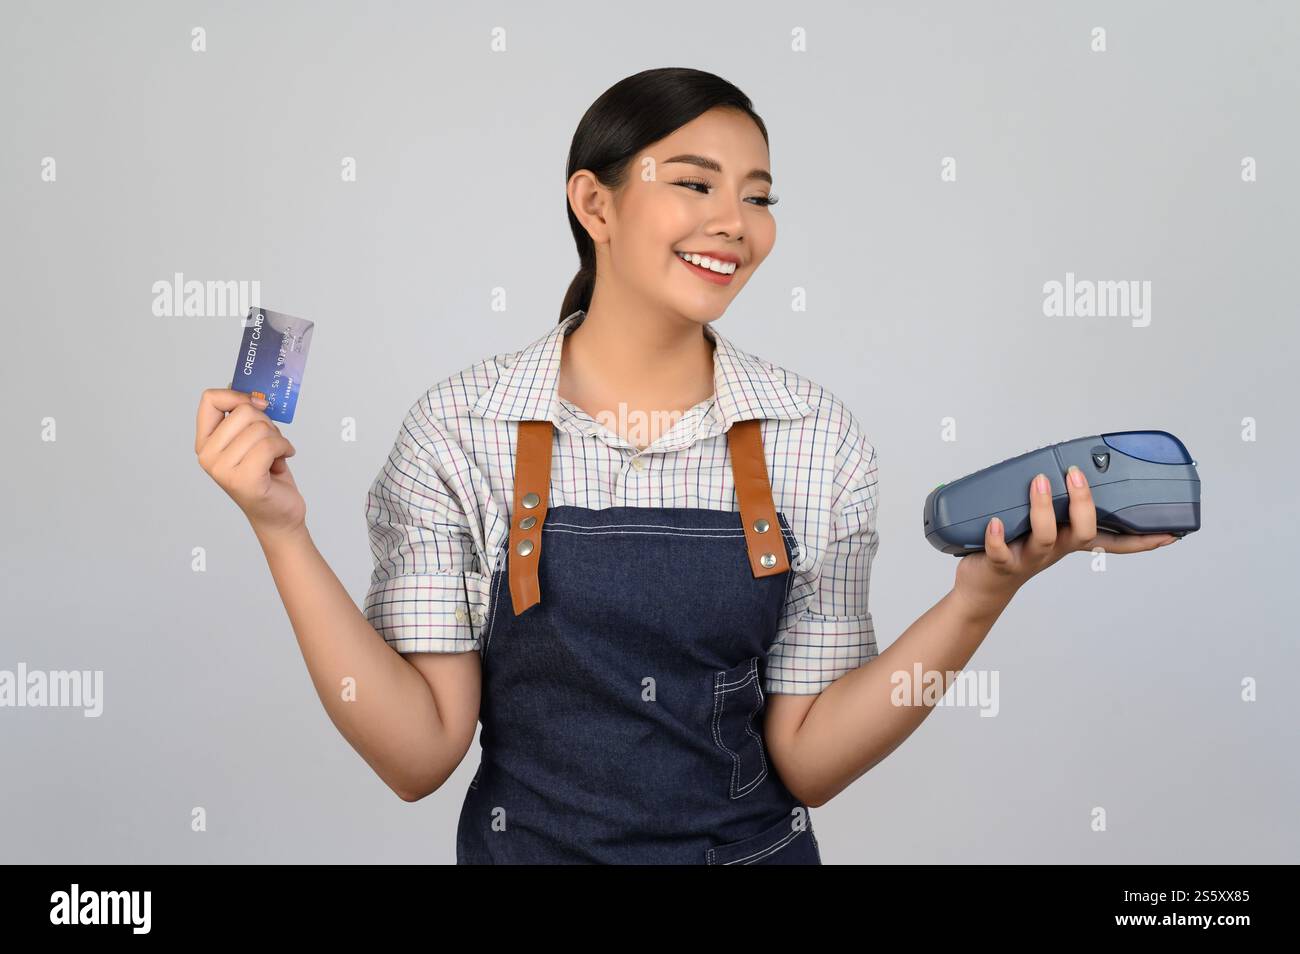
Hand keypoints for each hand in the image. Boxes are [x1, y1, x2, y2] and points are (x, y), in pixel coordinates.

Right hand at [195, 388, 305, 540]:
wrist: (278, 514)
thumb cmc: (266, 475)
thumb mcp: (251, 440)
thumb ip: (244, 417)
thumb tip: (245, 388)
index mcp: (205, 443)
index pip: (209, 400)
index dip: (238, 395)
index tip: (258, 404)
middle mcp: (208, 456)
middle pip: (243, 411)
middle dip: (267, 422)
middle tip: (271, 441)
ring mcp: (223, 470)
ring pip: (260, 428)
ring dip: (278, 438)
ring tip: (275, 455)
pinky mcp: (244, 480)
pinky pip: (270, 445)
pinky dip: (284, 447)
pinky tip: (284, 458)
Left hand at [953, 464, 1179, 616]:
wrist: (984, 586)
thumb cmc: (1014, 546)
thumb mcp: (1041, 523)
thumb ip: (1053, 499)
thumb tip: (1058, 459)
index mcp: (1070, 540)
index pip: (1114, 541)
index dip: (1142, 540)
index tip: (1170, 533)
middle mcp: (1055, 549)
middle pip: (1083, 533)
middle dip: (1083, 504)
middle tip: (1075, 473)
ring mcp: (1030, 558)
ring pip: (1045, 537)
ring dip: (1043, 509)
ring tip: (1038, 483)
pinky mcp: (1001, 565)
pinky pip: (1001, 552)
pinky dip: (998, 537)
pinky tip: (995, 523)